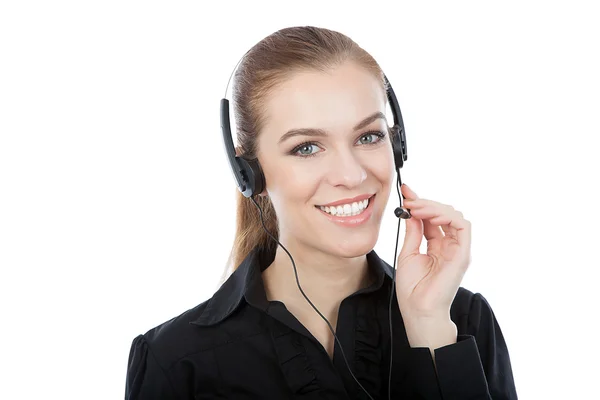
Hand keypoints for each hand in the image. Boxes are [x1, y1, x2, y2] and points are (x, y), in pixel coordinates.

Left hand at [395, 184, 471, 320]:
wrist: (418, 310)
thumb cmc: (413, 288)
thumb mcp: (408, 253)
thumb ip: (413, 231)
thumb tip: (411, 211)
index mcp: (436, 245)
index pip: (431, 217)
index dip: (420, 202)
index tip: (405, 191)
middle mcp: (449, 244)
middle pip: (443, 213)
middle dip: (425, 202)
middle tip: (408, 201)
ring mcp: (457, 249)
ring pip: (454, 215)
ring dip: (434, 207)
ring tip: (415, 208)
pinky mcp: (463, 254)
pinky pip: (463, 226)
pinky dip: (447, 216)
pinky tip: (430, 216)